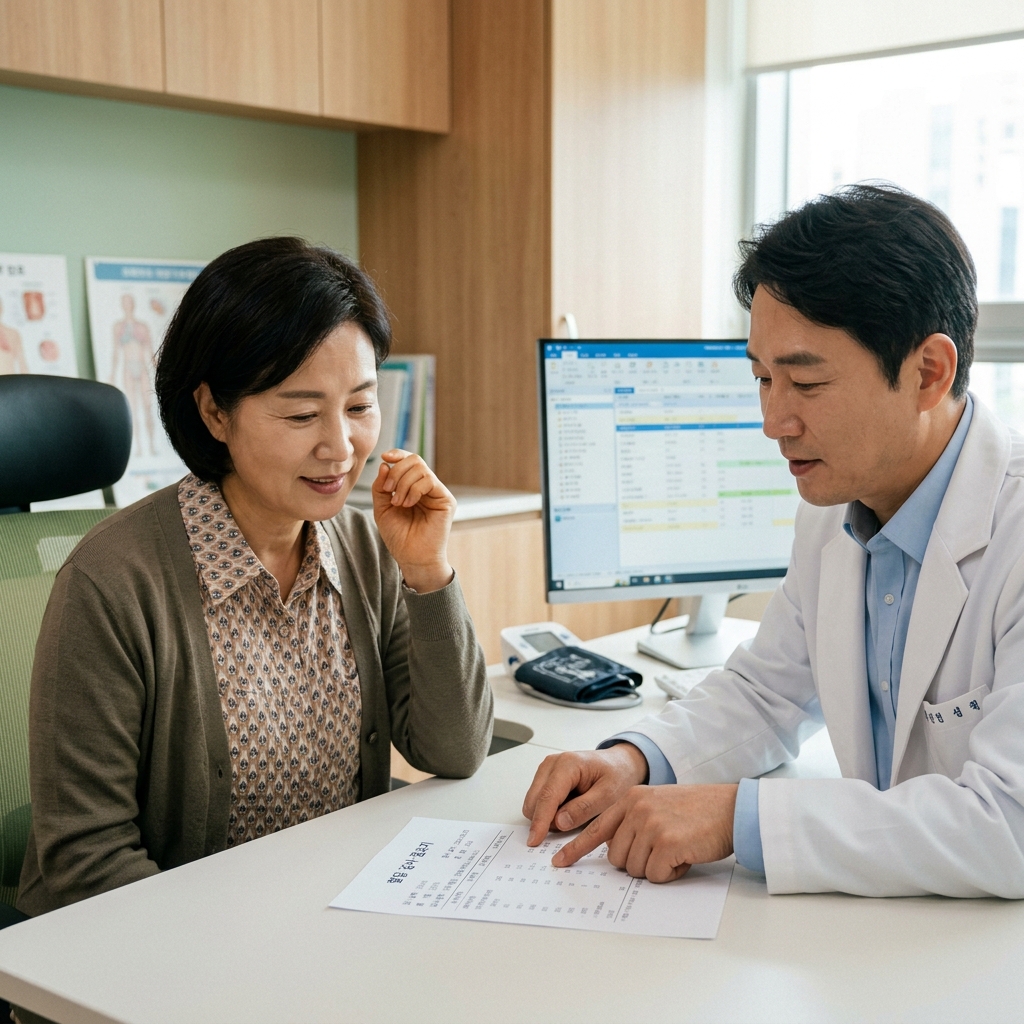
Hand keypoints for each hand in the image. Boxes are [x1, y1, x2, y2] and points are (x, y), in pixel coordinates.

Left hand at [371, 450, 455, 592]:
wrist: (412, 558)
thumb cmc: (399, 537)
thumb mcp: (381, 508)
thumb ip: (381, 487)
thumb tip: (385, 464)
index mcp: (413, 486)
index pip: (408, 461)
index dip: (398, 454)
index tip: (385, 457)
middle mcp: (427, 487)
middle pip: (414, 460)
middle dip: (397, 472)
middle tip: (389, 491)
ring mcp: (437, 492)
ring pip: (420, 468)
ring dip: (403, 484)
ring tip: (399, 503)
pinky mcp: (446, 500)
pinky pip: (428, 480)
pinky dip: (414, 489)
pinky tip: (408, 504)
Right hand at [522, 745, 648, 845]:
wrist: (619, 764)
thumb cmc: (617, 776)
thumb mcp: (608, 795)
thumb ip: (584, 808)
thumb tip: (559, 822)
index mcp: (568, 764)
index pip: (548, 796)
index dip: (540, 820)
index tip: (535, 840)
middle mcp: (552, 764)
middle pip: (535, 800)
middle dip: (546, 820)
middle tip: (574, 824)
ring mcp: (546, 770)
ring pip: (534, 803)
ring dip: (548, 816)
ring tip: (576, 813)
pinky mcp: (545, 778)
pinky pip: (539, 802)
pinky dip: (550, 812)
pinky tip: (569, 809)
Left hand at [551, 784, 737, 882]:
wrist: (729, 809)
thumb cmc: (697, 811)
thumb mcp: (657, 805)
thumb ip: (632, 820)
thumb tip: (613, 850)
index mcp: (630, 799)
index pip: (595, 828)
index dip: (576, 849)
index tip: (560, 862)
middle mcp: (636, 809)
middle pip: (616, 858)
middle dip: (637, 863)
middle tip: (662, 850)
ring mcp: (649, 824)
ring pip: (635, 869)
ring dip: (655, 868)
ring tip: (676, 848)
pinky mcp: (665, 842)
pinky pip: (655, 875)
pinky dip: (670, 874)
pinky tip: (684, 856)